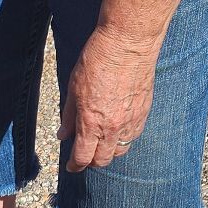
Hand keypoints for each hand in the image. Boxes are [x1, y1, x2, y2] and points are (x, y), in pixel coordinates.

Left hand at [58, 25, 158, 171]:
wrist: (129, 41)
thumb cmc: (97, 60)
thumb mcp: (74, 88)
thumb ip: (69, 116)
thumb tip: (63, 135)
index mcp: (91, 123)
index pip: (83, 158)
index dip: (75, 165)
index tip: (71, 166)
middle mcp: (112, 127)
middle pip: (102, 160)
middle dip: (91, 162)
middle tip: (85, 155)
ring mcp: (130, 121)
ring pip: (120, 151)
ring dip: (109, 152)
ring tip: (101, 144)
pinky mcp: (144, 111)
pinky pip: (133, 136)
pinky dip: (124, 139)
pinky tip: (117, 131)